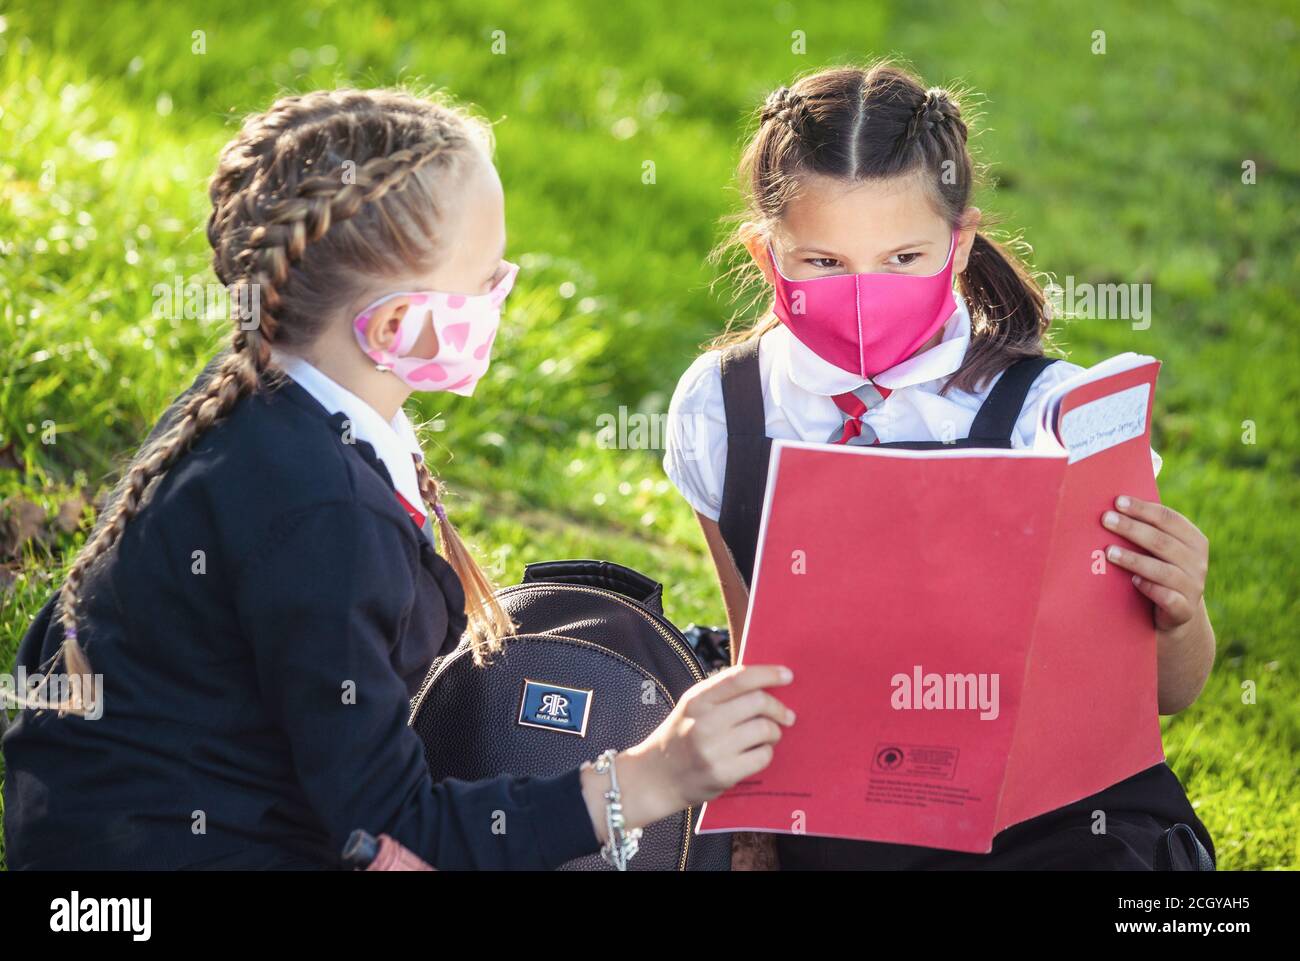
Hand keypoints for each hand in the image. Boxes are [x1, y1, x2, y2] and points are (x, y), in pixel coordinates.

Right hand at [581, 664, 794, 838]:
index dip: (768, 674)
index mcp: (697, 700)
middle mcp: (704, 722)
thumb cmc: (680, 737)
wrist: (655, 778)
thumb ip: (722, 693)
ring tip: (769, 736)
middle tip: (786, 715)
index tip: (787, 675)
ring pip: (764, 729)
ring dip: (774, 732)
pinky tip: (757, 753)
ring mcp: (713, 750)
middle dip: (778, 707)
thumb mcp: (692, 707)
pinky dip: (766, 752)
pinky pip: (762, 756)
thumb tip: (767, 684)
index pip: (739, 678)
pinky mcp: (723, 774)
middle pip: (758, 702)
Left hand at [1101, 495, 1208, 633]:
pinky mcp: (1184, 610)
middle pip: (1162, 541)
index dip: (1143, 509)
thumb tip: (1113, 508)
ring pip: (1163, 570)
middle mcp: (1197, 562)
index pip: (1169, 519)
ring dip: (1134, 559)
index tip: (1118, 501)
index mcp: (1194, 540)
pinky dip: (1151, 588)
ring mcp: (1193, 587)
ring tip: (1109, 552)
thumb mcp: (1160, 550)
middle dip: (1132, 528)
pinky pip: (1168, 598)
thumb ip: (1147, 530)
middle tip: (1106, 519)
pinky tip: (1133, 581)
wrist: (1176, 614)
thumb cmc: (1160, 571)